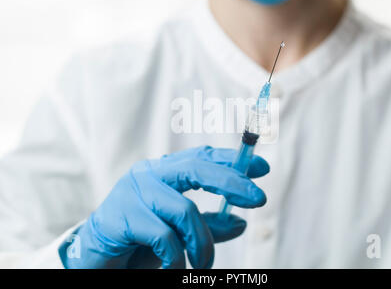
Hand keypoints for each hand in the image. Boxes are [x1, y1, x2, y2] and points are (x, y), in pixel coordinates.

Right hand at [59, 146, 268, 268]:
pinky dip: (177, 257)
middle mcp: (149, 174)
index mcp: (163, 172)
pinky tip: (176, 268)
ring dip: (203, 243)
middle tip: (259, 200)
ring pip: (184, 209)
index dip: (232, 161)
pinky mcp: (121, 216)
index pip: (202, 157)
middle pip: (197, 167)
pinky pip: (164, 237)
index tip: (262, 169)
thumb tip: (240, 222)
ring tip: (205, 264)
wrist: (96, 258)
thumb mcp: (180, 233)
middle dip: (232, 182)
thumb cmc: (140, 241)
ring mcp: (133, 192)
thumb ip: (208, 225)